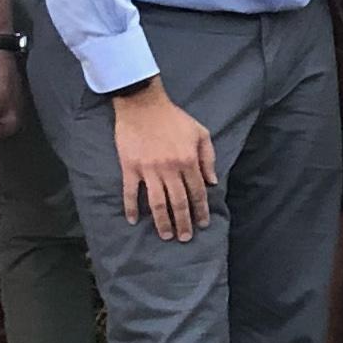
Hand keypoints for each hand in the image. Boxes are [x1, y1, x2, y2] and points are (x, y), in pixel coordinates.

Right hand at [111, 82, 215, 239]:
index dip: (201, 210)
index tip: (203, 224)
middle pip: (178, 202)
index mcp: (188, 161)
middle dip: (183, 223)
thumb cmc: (174, 118)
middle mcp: (170, 169)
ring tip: (165, 236)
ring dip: (162, 222)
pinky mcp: (130, 167)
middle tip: (185, 238)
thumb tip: (212, 182)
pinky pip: (130, 192)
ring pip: (157, 203)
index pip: (197, 192)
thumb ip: (209, 158)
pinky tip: (133, 220)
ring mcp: (149, 170)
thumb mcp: (200, 133)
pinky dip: (131, 208)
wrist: (143, 104)